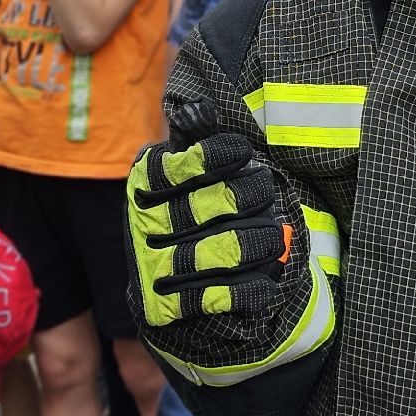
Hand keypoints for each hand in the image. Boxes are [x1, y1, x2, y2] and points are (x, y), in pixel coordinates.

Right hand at [127, 100, 290, 328]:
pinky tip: (266, 282)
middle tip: (265, 189)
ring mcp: (151, 268)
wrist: (158, 282)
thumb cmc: (182, 209)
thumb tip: (201, 107)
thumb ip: (193, 141)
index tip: (243, 152)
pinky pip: (211, 298)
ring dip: (253, 244)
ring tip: (274, 237)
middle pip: (201, 210)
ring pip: (213, 254)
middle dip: (243, 198)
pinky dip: (244, 291)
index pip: (173, 170)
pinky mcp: (164, 308)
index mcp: (143, 187)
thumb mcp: (180, 172)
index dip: (211, 158)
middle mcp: (141, 226)